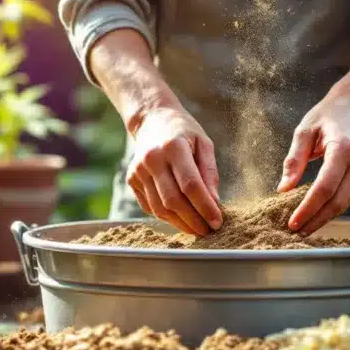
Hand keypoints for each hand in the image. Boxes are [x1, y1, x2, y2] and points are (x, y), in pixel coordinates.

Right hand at [128, 106, 221, 234]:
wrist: (152, 120)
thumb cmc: (184, 131)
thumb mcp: (204, 143)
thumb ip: (209, 172)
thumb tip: (214, 201)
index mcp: (173, 147)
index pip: (190, 185)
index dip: (205, 207)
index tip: (218, 221)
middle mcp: (152, 159)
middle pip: (173, 200)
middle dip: (193, 220)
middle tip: (209, 230)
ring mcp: (138, 170)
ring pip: (160, 208)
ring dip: (180, 223)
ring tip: (197, 228)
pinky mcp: (131, 179)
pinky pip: (150, 207)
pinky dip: (167, 217)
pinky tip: (181, 219)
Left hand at [277, 90, 349, 234]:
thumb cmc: (328, 116)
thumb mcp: (304, 131)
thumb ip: (294, 160)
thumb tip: (283, 188)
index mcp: (343, 148)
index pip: (324, 187)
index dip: (308, 208)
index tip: (292, 222)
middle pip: (336, 201)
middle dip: (315, 219)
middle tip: (295, 231)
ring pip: (344, 204)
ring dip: (323, 218)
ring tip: (304, 227)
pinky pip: (349, 198)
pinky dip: (332, 208)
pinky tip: (317, 214)